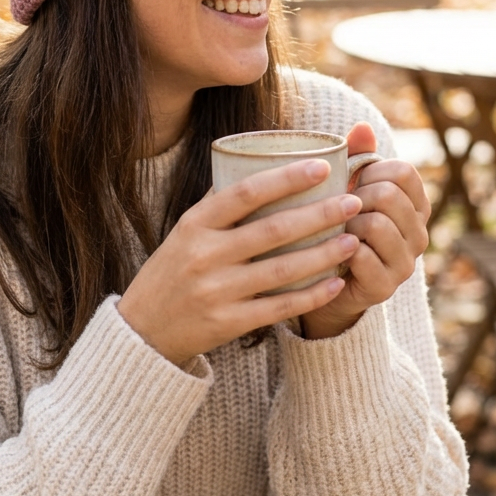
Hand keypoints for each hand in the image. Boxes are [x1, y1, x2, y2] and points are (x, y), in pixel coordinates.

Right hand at [117, 158, 362, 365]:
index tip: (321, 166)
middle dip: (319, 214)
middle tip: (352, 201)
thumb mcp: (185, 232)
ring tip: (352, 239)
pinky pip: (278, 308)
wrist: (143, 330)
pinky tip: (335, 283)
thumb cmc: (172, 271)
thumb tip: (259, 167)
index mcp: (195, 225)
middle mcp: (205, 255)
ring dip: (322, 253)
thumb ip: (218, 205)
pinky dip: (310, 296)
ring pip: (282, 270)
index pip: (245, 193)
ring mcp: (217, 291)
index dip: (285, 178)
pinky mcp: (228, 323)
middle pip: (272, 230)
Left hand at [300, 123, 430, 339]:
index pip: (403, 171)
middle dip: (355, 197)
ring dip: (346, 225)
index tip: (352, 183)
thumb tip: (361, 126)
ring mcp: (405, 263)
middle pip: (389, 195)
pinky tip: (333, 253)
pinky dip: (341, 250)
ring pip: (376, 224)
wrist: (321, 282)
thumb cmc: (334, 226)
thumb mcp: (345, 188)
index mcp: (415, 205)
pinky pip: (362, 256)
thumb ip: (356, 157)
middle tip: (338, 211)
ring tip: (336, 231)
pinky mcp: (384, 288)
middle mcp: (419, 234)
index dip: (370, 171)